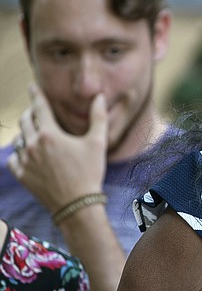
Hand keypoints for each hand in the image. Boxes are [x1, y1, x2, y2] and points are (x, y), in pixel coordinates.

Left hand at [7, 83, 108, 212]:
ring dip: (26, 133)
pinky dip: (19, 153)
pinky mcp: (22, 175)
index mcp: (50, 134)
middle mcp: (33, 144)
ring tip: (34, 133)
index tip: (32, 86)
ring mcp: (25, 160)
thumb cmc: (90, 172)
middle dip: (30, 113)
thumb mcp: (98, 143)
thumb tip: (99, 97)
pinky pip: (13, 158)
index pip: (40, 107)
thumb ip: (98, 117)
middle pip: (26, 121)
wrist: (77, 204)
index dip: (36, 94)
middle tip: (35, 111)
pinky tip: (26, 153)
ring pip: (19, 139)